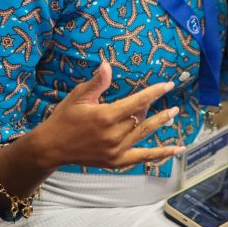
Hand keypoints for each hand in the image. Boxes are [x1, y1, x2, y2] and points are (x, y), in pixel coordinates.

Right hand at [36, 63, 183, 169]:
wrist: (51, 148)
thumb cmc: (65, 118)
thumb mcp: (78, 96)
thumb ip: (97, 82)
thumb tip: (107, 65)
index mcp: (105, 116)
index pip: (137, 102)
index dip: (154, 92)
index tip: (169, 85)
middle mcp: (113, 135)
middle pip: (141, 117)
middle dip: (155, 107)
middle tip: (172, 100)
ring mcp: (115, 151)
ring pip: (144, 133)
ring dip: (160, 123)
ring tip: (174, 113)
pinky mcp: (116, 162)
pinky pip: (143, 157)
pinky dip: (160, 154)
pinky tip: (176, 149)